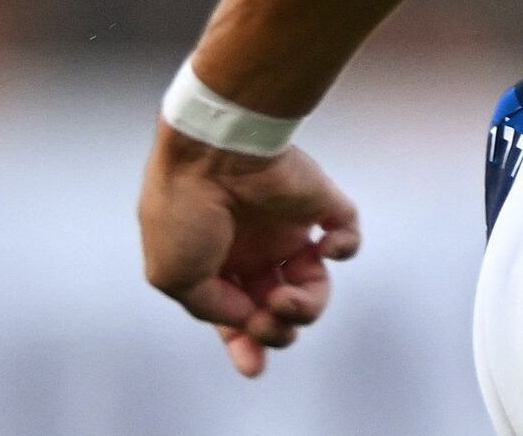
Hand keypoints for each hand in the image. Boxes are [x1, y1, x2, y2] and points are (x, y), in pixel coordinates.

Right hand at [138, 126, 361, 376]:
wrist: (215, 153)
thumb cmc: (185, 212)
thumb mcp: (176, 276)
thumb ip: (214, 307)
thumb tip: (249, 319)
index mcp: (216, 266)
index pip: (238, 315)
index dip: (246, 345)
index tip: (254, 369)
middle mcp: (254, 250)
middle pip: (279, 308)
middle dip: (278, 328)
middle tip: (269, 316)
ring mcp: (288, 229)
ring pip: (315, 286)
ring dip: (308, 306)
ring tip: (287, 297)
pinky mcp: (320, 206)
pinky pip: (346, 237)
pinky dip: (345, 249)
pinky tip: (325, 250)